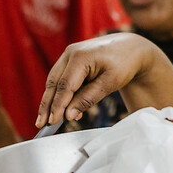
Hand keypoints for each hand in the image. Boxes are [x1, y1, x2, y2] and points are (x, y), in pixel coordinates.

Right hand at [37, 32, 164, 126]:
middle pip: (54, 83)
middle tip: (41, 124)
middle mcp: (70, 53)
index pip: (64, 86)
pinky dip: (60, 93)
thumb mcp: (110, 83)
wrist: (130, 47)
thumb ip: (88, 99)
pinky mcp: (70, 59)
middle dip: (47, 105)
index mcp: (81, 56)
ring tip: (46, 120)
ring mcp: (68, 54)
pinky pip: (61, 78)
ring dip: (50, 100)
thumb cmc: (123, 63)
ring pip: (54, 81)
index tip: (52, 122)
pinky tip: (63, 109)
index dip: (57, 105)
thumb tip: (68, 116)